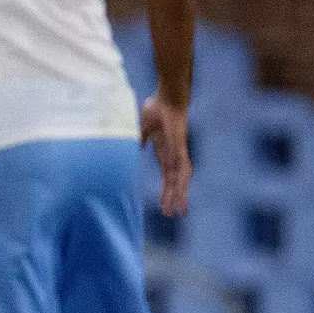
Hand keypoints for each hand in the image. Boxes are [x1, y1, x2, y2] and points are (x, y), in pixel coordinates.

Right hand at [140, 93, 191, 217]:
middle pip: (174, 182)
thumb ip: (139, 141)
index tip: (165, 204)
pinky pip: (181, 169)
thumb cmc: (156, 109)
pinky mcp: (179, 149)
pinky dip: (181, 183)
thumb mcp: (142, 129)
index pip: (167, 176)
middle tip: (171, 215)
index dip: (167, 190)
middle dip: (173, 198)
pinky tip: (181, 194)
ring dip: (179, 195)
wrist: (167, 98)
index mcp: (165, 152)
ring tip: (178, 212)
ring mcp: (178, 153)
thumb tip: (131, 149)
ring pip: (180, 179)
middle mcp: (174, 155)